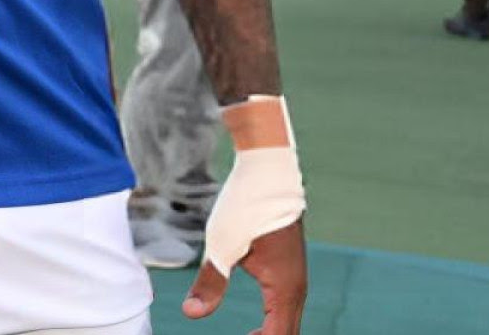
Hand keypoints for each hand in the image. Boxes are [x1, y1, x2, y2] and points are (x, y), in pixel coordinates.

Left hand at [184, 218, 308, 333]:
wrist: (267, 170)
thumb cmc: (246, 206)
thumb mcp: (221, 246)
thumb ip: (210, 284)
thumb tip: (190, 314)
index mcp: (284, 289)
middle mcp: (297, 288)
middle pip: (288, 334)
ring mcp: (297, 278)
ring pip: (290, 322)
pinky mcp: (291, 268)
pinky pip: (287, 308)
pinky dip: (275, 323)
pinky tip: (258, 327)